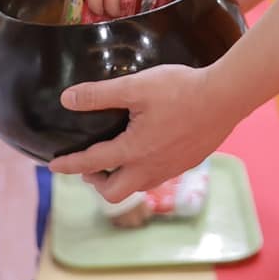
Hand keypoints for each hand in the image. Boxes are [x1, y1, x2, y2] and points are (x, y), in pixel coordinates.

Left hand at [49, 64, 237, 201]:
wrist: (225, 97)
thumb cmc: (181, 89)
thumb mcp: (136, 86)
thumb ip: (100, 94)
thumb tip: (67, 99)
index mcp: (134, 151)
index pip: (91, 163)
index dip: (69, 164)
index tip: (53, 167)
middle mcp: (150, 168)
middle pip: (114, 193)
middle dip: (95, 182)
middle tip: (88, 168)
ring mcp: (170, 169)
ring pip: (137, 187)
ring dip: (120, 179)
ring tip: (115, 161)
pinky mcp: (187, 164)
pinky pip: (156, 178)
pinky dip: (141, 172)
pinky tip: (146, 152)